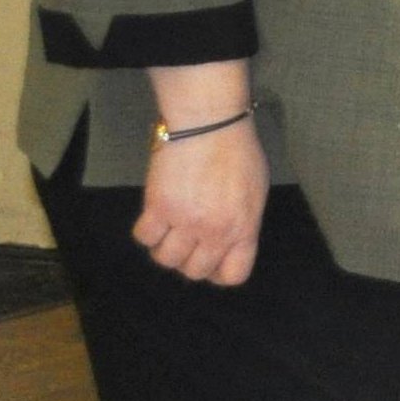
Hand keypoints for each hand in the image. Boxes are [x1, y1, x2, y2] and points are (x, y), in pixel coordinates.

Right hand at [136, 122, 265, 285]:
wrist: (210, 125)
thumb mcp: (255, 191)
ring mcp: (186, 221)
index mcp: (245, 227)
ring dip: (165, 248)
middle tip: (186, 241)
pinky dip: (147, 232)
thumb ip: (243, 221)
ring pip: (166, 259)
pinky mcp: (159, 207)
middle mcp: (216, 231)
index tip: (211, 261)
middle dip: (189, 261)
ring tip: (169, 229)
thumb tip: (229, 240)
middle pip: (195, 271)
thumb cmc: (237, 151)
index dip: (219, 272)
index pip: (234, 274)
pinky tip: (155, 217)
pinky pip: (145, 237)